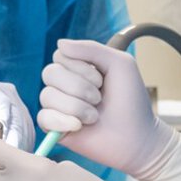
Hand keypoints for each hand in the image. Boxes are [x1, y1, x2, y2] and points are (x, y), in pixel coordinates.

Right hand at [38, 39, 180, 180]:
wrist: (137, 137)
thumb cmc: (131, 100)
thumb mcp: (119, 64)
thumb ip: (91, 49)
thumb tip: (59, 43)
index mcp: (79, 68)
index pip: (60, 55)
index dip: (79, 67)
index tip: (102, 79)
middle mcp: (66, 85)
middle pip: (50, 73)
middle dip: (79, 87)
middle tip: (100, 99)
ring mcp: (59, 106)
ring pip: (47, 95)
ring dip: (76, 106)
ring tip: (95, 117)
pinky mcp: (55, 128)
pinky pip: (43, 117)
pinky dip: (63, 121)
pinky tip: (80, 127)